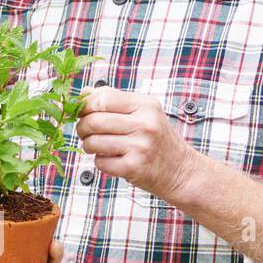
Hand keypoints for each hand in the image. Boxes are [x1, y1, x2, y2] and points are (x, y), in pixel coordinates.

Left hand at [74, 84, 197, 200]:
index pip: (103, 98)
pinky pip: (100, 162)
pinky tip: (111, 159)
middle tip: (84, 132)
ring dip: (88, 145)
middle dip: (82, 127)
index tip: (81, 112)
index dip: (85, 105)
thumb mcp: (145, 112)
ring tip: (96, 146)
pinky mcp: (133, 167)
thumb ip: (115, 100)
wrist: (181, 170)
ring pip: (93, 142)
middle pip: (94, 121)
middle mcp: (145, 124)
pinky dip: (100, 161)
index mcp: (146, 105)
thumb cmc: (157, 139)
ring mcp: (140, 147)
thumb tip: (84, 93)